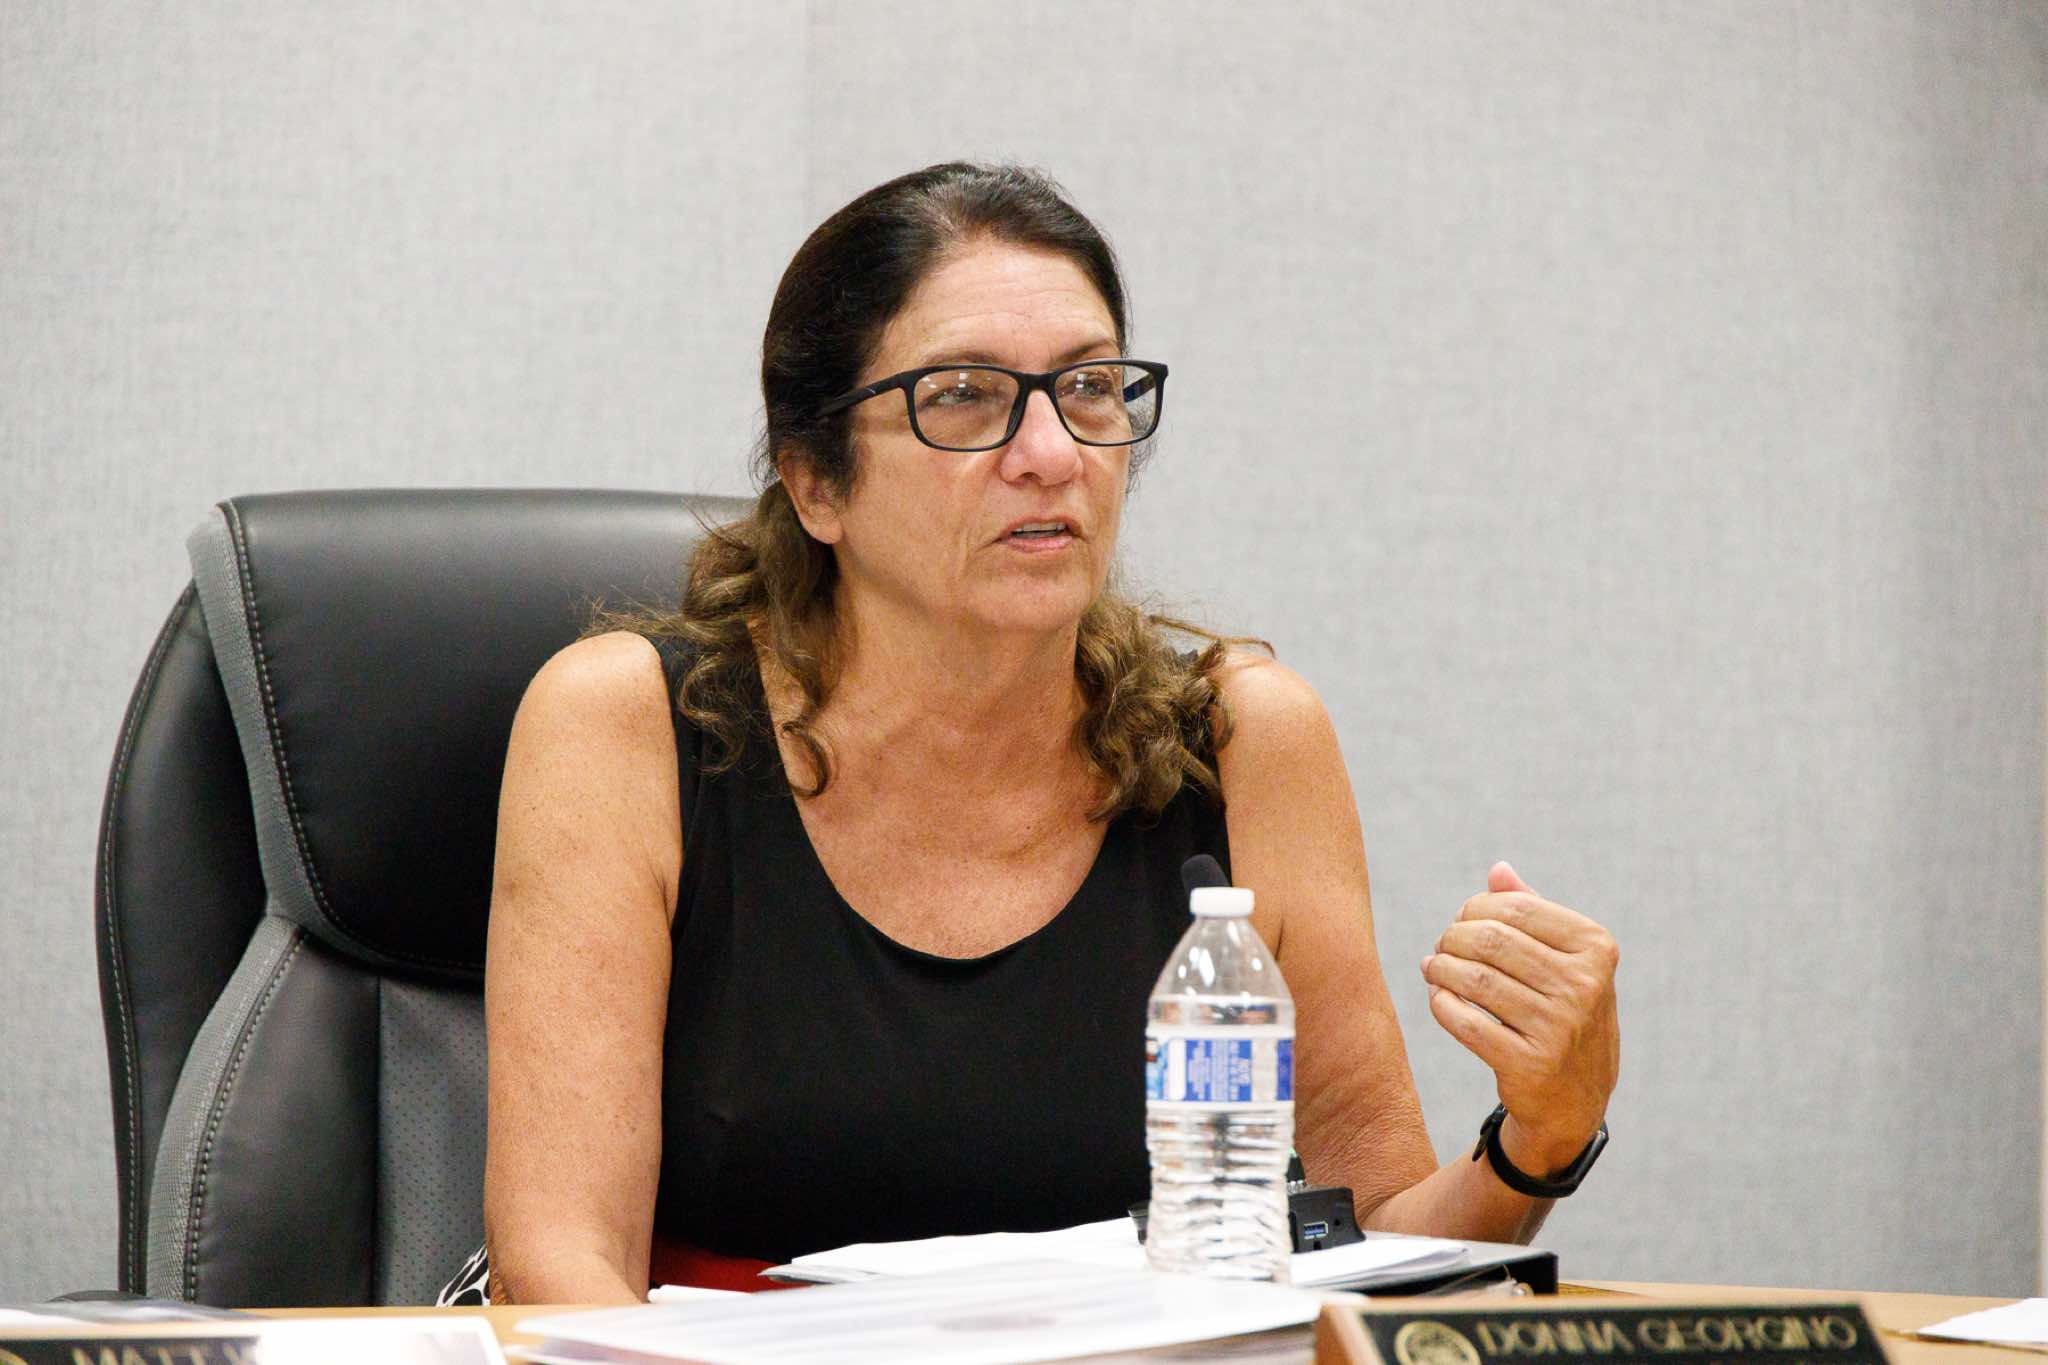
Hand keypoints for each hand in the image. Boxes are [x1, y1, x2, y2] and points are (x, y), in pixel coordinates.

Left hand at [1421, 861, 1618, 1178]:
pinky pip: (1463, 1021)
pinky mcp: (1529, 1064)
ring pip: (1473, 978)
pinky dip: (1441, 1004)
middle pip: (1490, 940)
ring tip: (1433, 969)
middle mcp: (1585, 986)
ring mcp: (1559, 1027)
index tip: (1461, 921)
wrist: (1575, 1099)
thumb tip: (1498, 870)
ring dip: (1440, 968)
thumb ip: (1534, 911)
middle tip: (1441, 947)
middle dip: (1453, 937)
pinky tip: (1439, 997)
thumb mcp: (1566, 960)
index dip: (1474, 909)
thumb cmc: (1563, 1013)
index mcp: (1597, 949)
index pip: (1516, 908)